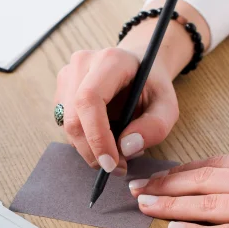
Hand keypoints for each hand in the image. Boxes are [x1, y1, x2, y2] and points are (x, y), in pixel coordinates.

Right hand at [53, 1, 208, 174]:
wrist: (137, 68)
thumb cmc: (152, 86)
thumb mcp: (167, 106)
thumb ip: (155, 126)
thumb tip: (125, 148)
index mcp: (110, 60)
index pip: (89, 99)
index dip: (96, 136)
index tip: (112, 163)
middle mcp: (82, 63)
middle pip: (74, 118)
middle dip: (93, 151)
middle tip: (118, 167)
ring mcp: (67, 76)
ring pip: (67, 127)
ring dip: (90, 148)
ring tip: (118, 148)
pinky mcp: (61, 91)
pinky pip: (65, 127)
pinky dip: (84, 141)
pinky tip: (105, 136)